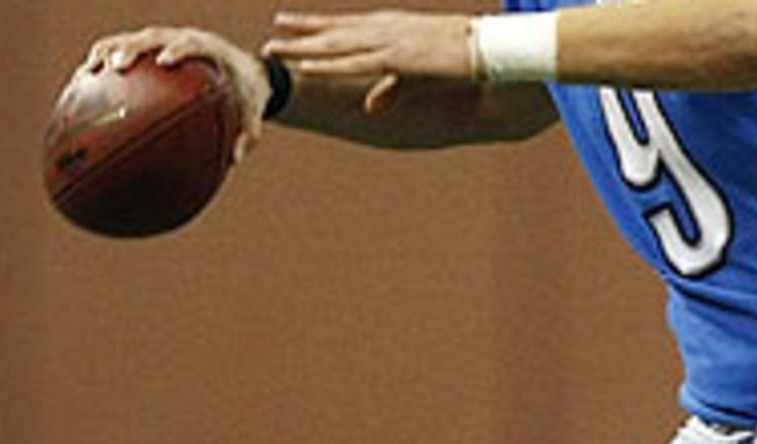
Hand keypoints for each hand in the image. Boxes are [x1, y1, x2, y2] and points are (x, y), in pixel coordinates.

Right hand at [80, 26, 270, 162]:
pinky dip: (106, 59)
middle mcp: (183, 39)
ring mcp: (165, 41)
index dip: (177, 50)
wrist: (247, 71)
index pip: (190, 43)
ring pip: (132, 39)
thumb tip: (234, 161)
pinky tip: (86, 80)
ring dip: (110, 51)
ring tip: (90, 70)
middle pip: (153, 37)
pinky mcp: (153, 48)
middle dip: (133, 48)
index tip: (163, 62)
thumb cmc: (248, 95)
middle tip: (116, 66)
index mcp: (210, 49)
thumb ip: (248, 136)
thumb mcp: (254, 116)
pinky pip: (125, 49)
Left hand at [262, 10, 471, 113]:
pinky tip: (305, 65)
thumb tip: (371, 107)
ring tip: (275, 51)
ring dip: (302, 50)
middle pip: (331, 33)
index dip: (312, 25)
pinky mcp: (394, 58)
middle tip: (269, 41)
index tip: (285, 22)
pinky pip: (353, 63)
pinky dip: (326, 63)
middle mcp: (383, 30)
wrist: (487, 50)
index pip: (342, 25)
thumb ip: (391, 89)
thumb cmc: (459, 58)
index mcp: (388, 27)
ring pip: (334, 47)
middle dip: (299, 36)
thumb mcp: (419, 75)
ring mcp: (387, 42)